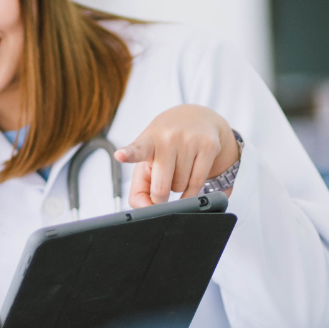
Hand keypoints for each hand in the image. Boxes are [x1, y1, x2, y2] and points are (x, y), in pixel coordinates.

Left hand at [113, 104, 238, 206]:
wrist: (196, 118)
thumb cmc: (165, 144)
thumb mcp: (147, 158)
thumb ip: (139, 186)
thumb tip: (146, 209)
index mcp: (148, 141)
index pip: (137, 149)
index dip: (128, 154)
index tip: (120, 155)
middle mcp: (167, 138)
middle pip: (160, 188)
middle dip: (160, 197)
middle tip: (161, 190)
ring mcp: (189, 140)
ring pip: (180, 187)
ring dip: (178, 188)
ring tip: (178, 172)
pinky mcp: (208, 146)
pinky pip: (197, 184)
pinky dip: (191, 192)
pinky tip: (189, 182)